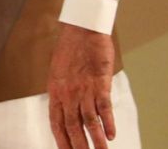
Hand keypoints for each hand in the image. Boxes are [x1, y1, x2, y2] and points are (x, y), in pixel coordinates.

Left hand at [48, 23, 117, 148]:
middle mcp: (67, 93)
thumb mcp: (58, 72)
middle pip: (72, 126)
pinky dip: (108, 123)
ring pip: (89, 121)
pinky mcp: (99, 83)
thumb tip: (68, 108)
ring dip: (96, 140)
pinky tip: (112, 135)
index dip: (61, 140)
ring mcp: (83, 89)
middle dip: (79, 146)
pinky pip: (104, 108)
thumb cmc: (71, 48)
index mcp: (55, 91)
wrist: (81, 29)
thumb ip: (62, 92)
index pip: (56, 122)